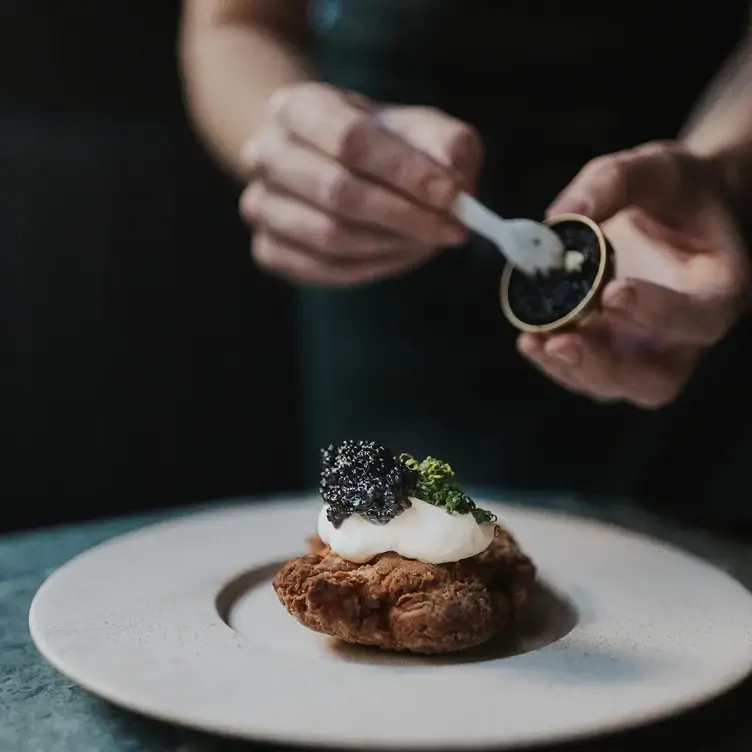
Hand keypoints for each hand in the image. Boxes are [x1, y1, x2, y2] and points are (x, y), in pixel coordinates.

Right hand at [238, 83, 480, 284]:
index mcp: (298, 106)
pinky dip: (371, 267)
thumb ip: (445, 143)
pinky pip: (323, 269)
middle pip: (338, 192)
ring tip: (429, 241)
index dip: (404, 171)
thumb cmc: (377, 144)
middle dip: (405, 216)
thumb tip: (456, 178)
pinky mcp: (268, 249)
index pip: (350, 139)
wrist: (320, 162)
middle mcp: (265, 153)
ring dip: (390, 245)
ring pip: (329, 237)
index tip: (452, 195)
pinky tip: (399, 255)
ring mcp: (260, 205)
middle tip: (452, 230)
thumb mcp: (416, 127)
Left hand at [518, 141, 749, 407]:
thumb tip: (559, 215)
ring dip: (571, 371)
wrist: (669, 208)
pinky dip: (556, 363)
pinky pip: (587, 374)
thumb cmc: (672, 189)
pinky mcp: (613, 352)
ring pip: (617, 387)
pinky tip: (530, 340)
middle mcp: (685, 334)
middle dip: (605, 367)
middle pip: (657, 380)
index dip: (658, 312)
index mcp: (716, 288)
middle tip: (560, 343)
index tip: (612, 292)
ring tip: (533, 342)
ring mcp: (648, 350)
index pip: (699, 317)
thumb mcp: (652, 168)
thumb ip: (611, 182)